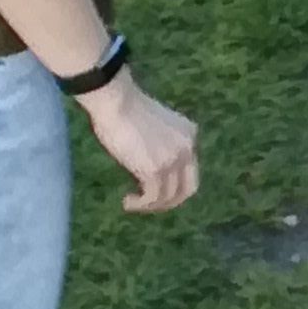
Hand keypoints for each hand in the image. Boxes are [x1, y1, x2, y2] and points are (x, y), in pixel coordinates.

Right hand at [86, 68, 200, 213]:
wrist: (117, 102)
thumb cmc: (126, 110)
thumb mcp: (155, 128)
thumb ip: (162, 145)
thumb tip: (152, 170)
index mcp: (190, 134)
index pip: (190, 170)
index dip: (175, 184)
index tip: (154, 188)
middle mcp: (188, 148)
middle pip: (188, 188)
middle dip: (169, 202)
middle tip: (149, 204)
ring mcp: (174, 160)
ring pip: (170, 197)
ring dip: (150, 206)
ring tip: (132, 203)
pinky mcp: (156, 170)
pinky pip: (153, 197)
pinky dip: (140, 205)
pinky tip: (128, 201)